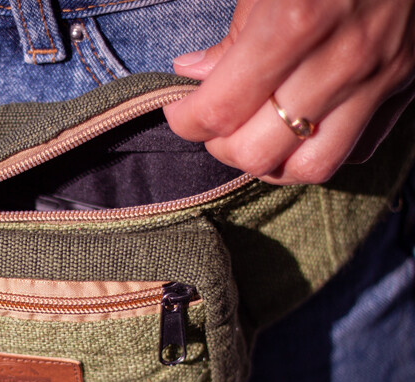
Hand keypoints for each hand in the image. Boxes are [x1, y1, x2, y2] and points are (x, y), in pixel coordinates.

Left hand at [164, 0, 414, 184]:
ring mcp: (378, 79)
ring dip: (271, 162)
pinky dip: (319, 150)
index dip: (185, 120)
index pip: (219, 111)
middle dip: (221, 146)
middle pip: (257, 153)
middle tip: (215, 123)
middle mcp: (340, 60)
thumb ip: (231, 35)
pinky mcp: (404, 89)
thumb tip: (191, 73)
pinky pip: (355, 152)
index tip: (180, 110)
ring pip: (309, 168)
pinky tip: (301, 128)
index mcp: (295, 22)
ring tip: (254, 135)